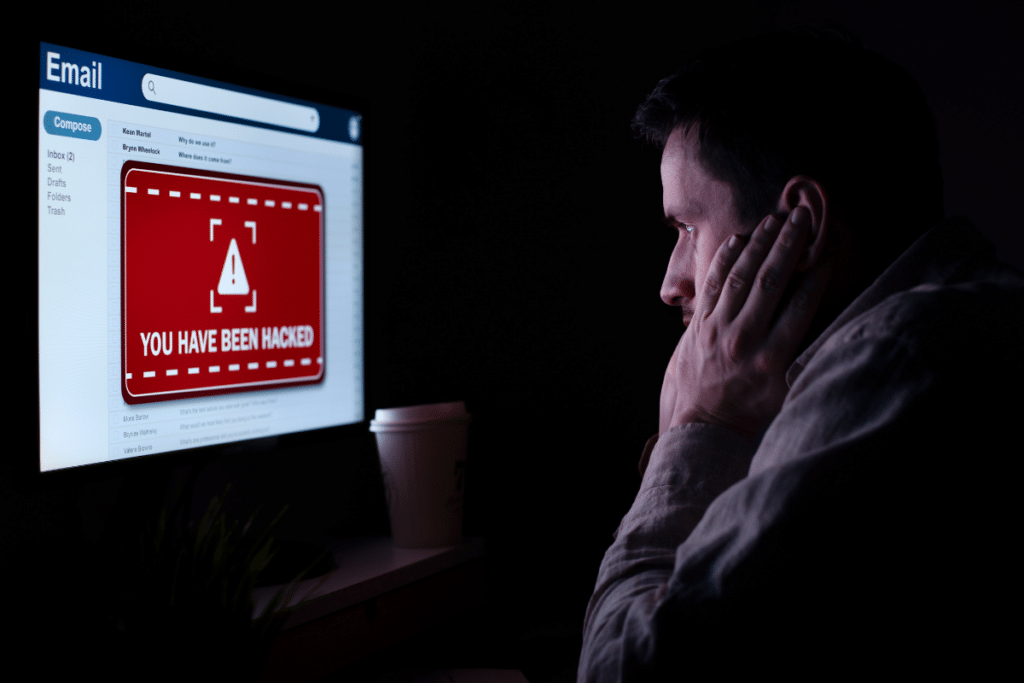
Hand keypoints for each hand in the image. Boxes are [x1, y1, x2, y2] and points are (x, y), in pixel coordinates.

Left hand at [659, 206, 832, 440]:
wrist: (706, 426)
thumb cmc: (754, 411)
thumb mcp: (787, 391)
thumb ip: (804, 357)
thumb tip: (828, 322)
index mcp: (772, 358)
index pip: (801, 305)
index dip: (817, 275)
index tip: (828, 252)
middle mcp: (744, 339)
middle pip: (771, 281)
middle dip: (788, 244)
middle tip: (802, 216)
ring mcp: (717, 329)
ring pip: (740, 276)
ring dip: (759, 244)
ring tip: (774, 219)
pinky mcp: (698, 325)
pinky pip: (712, 284)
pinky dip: (725, 259)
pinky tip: (740, 239)